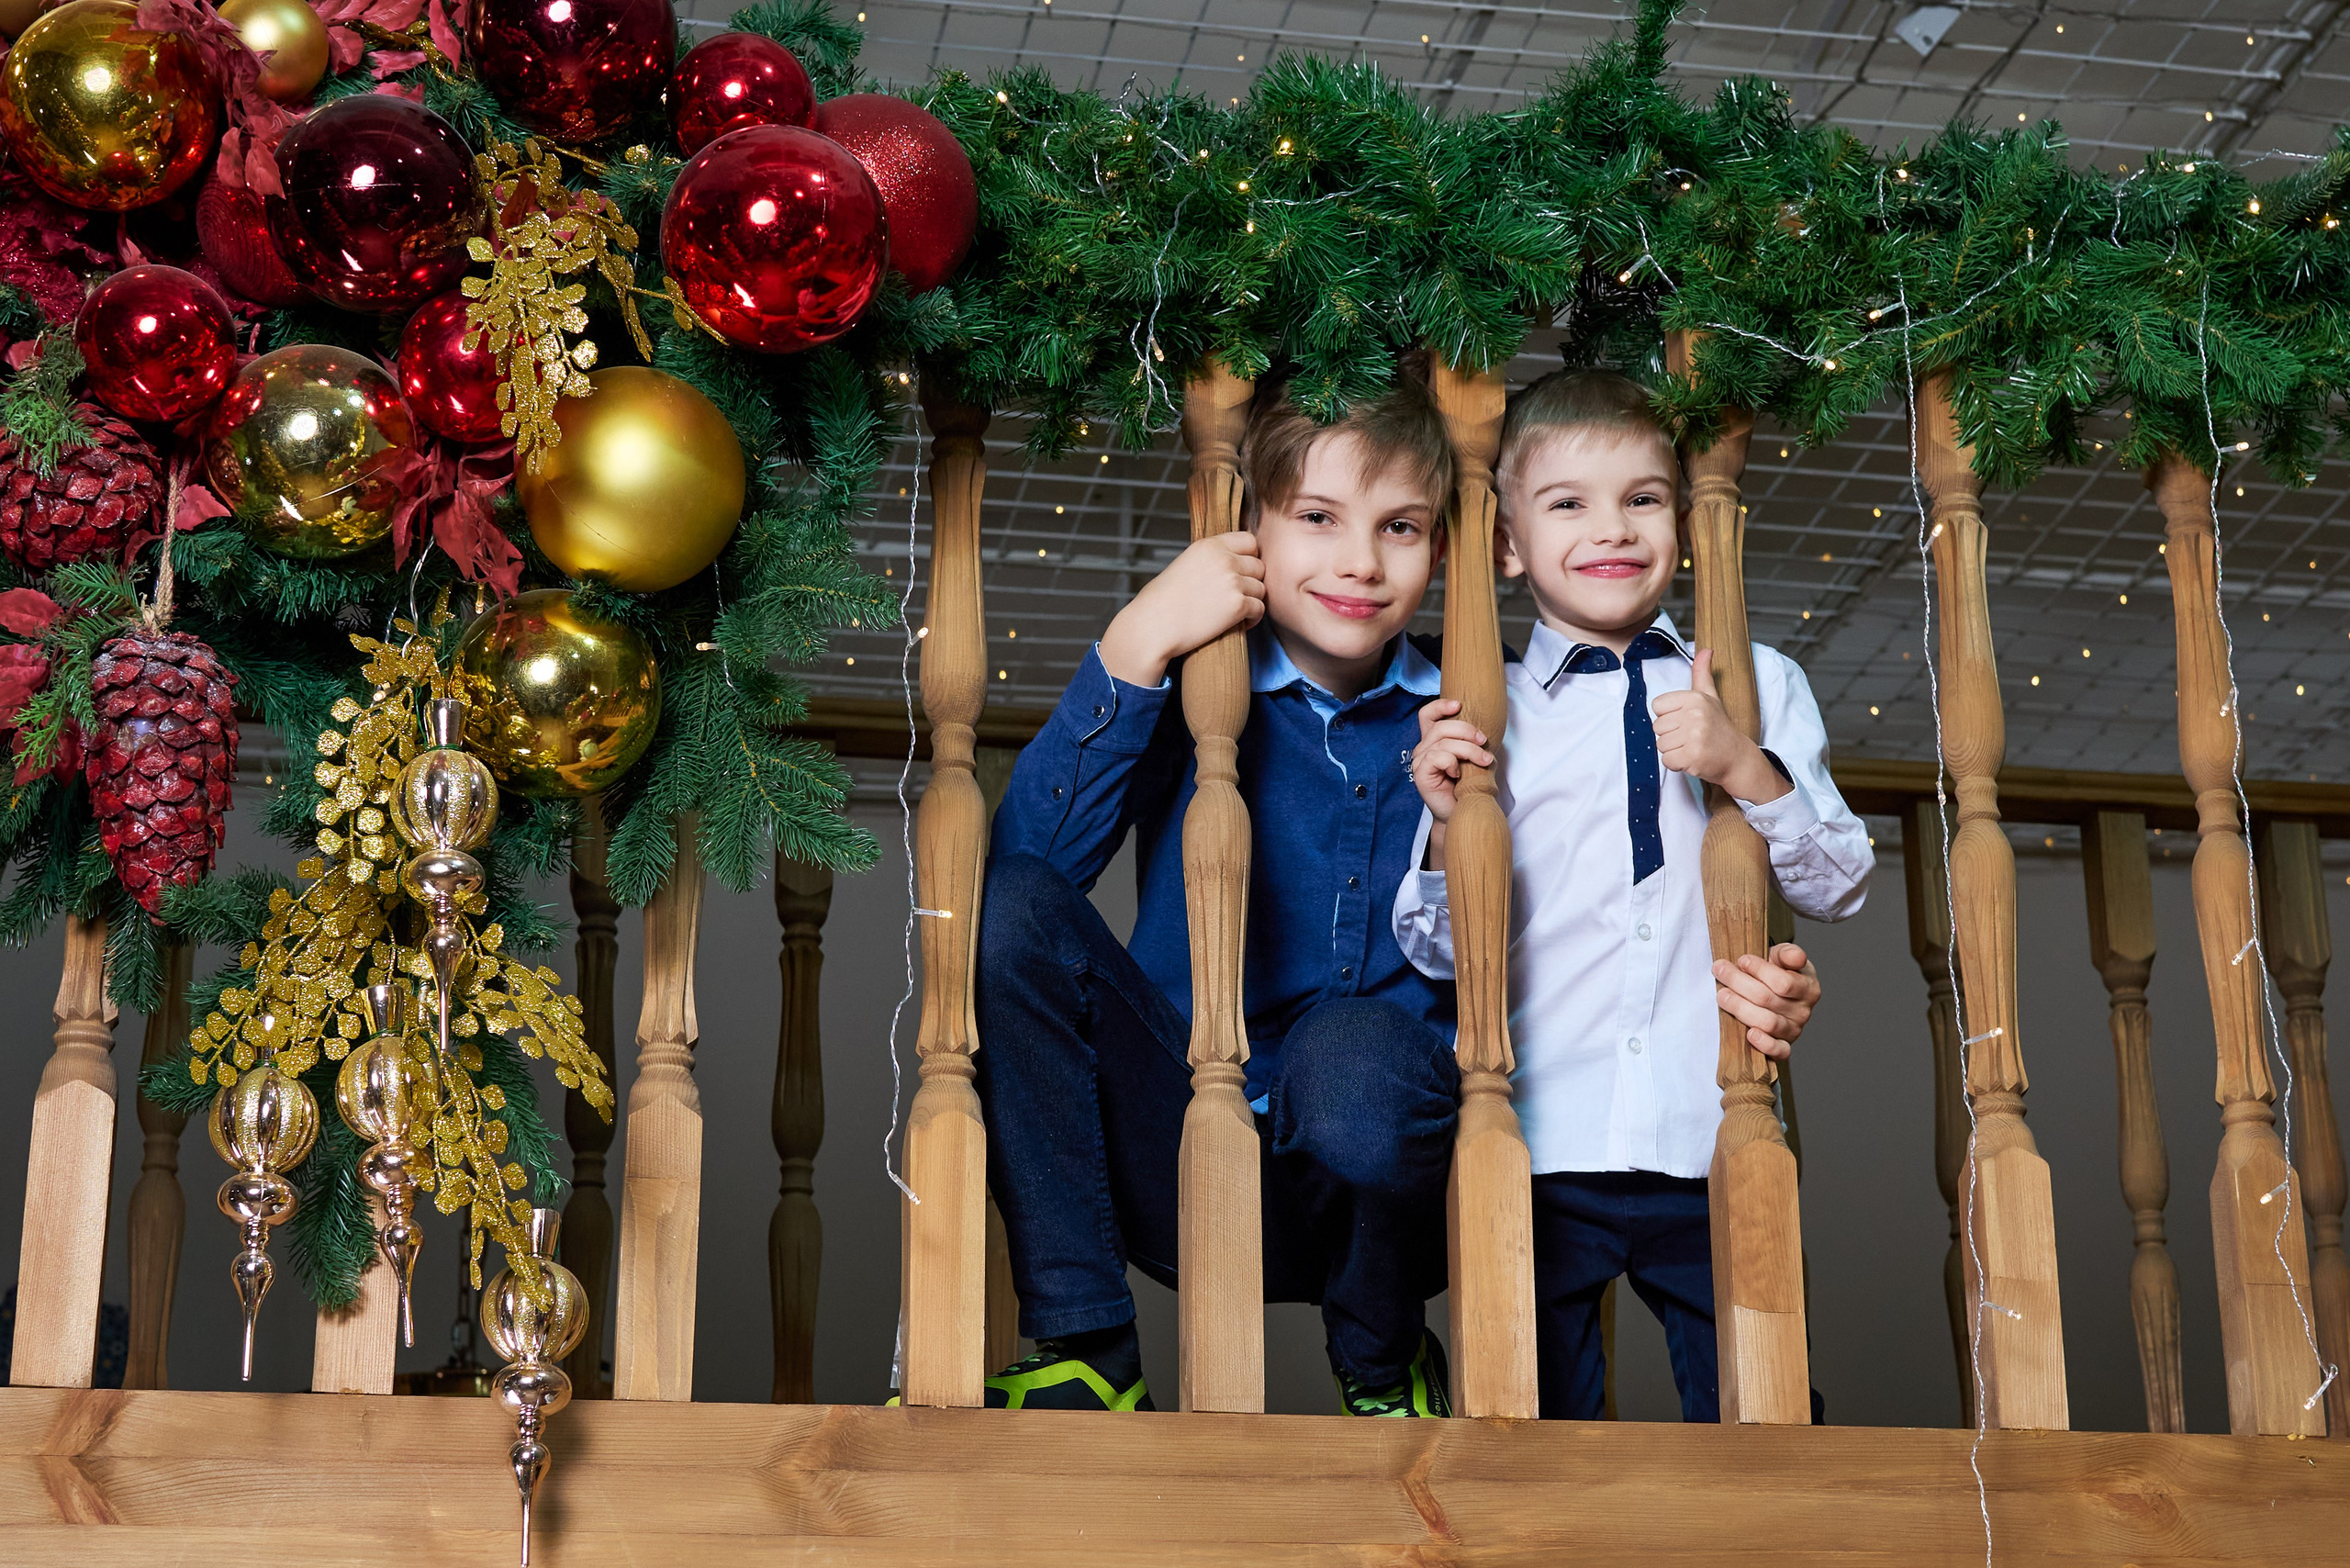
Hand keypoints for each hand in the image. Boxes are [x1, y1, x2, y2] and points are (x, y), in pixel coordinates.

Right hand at [1098, 532, 1264, 686]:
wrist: (1153, 626)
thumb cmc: (1162, 601)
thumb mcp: (1184, 564)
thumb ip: (1210, 559)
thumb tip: (1234, 563)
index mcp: (1210, 545)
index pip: (1249, 541)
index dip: (1249, 557)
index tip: (1240, 572)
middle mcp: (1224, 559)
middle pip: (1259, 566)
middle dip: (1251, 581)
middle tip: (1237, 596)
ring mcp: (1233, 581)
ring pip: (1261, 589)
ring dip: (1252, 601)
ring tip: (1236, 612)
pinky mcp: (1238, 605)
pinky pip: (1259, 609)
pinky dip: (1253, 618)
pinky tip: (1239, 623)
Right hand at [1410, 698, 1492, 849]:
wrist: (1463, 812)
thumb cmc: (1469, 784)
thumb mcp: (1474, 756)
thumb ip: (1472, 740)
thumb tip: (1484, 726)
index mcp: (1433, 740)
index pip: (1428, 714)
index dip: (1440, 706)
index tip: (1459, 705)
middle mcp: (1423, 748)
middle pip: (1440, 726)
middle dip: (1466, 730)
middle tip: (1484, 742)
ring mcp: (1420, 761)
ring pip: (1443, 742)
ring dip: (1468, 750)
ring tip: (1483, 760)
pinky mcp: (1420, 774)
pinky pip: (1437, 757)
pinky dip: (1452, 763)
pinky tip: (1458, 774)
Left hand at [1652, 648, 1786, 804]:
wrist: (1737, 756)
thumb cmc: (1719, 726)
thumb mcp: (1710, 696)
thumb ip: (1702, 673)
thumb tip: (1706, 649)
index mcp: (1694, 698)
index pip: (1657, 706)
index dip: (1668, 716)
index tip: (1686, 720)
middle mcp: (1695, 715)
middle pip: (1657, 727)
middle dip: (1671, 735)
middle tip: (1691, 736)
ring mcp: (1694, 736)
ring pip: (1661, 745)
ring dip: (1673, 750)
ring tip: (1692, 746)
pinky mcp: (1693, 757)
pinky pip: (1667, 761)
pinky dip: (1677, 764)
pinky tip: (1692, 758)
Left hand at [1713, 942, 1817, 1060]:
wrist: (1776, 994)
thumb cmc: (1778, 973)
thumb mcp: (1783, 958)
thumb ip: (1787, 954)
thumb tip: (1796, 958)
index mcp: (1808, 987)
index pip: (1783, 982)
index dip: (1759, 970)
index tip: (1742, 960)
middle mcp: (1803, 1011)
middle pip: (1767, 999)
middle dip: (1739, 982)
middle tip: (1719, 970)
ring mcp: (1793, 1030)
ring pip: (1767, 1022)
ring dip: (1740, 1008)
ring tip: (1722, 995)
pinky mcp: (1783, 1047)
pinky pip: (1779, 1051)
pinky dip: (1764, 1044)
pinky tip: (1749, 1034)